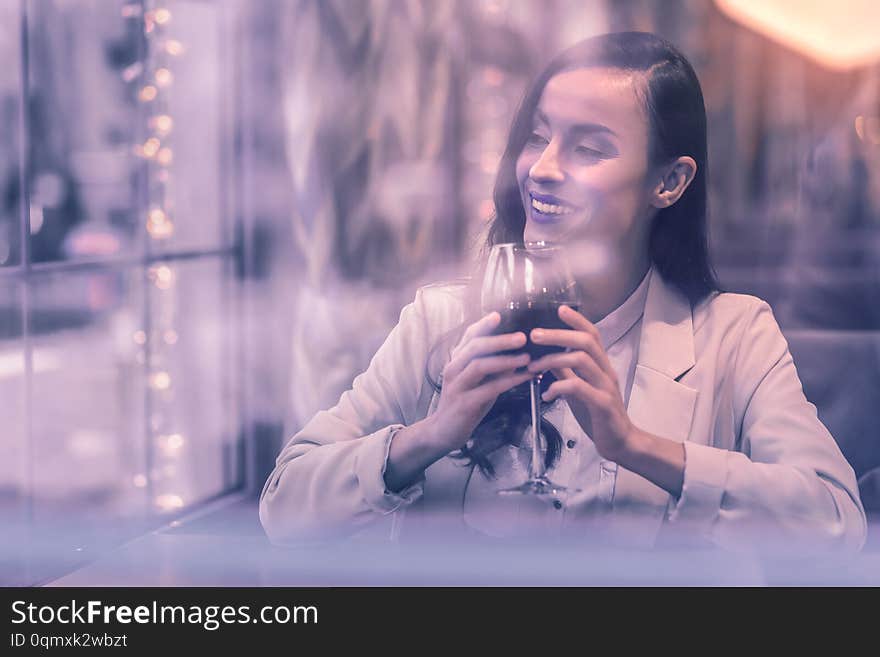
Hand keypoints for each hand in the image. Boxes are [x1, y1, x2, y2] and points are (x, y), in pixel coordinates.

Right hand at [430, 312, 532, 451]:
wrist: (443, 431)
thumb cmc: (465, 403)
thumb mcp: (478, 382)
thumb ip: (492, 368)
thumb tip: (518, 354)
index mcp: (457, 361)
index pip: (468, 336)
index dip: (483, 325)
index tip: (499, 315)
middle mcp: (454, 369)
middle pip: (475, 347)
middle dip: (500, 341)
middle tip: (522, 337)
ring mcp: (457, 386)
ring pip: (480, 366)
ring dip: (505, 360)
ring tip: (526, 357)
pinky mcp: (465, 403)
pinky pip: (489, 388)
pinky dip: (509, 381)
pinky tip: (524, 378)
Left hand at [526, 304, 634, 461]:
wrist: (620, 443)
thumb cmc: (597, 414)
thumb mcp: (578, 389)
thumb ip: (565, 372)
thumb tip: (547, 356)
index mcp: (600, 365)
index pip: (592, 335)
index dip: (577, 320)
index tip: (559, 309)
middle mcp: (605, 371)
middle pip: (586, 342)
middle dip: (558, 335)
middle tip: (534, 335)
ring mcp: (606, 387)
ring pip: (582, 360)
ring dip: (553, 360)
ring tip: (533, 367)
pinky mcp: (603, 404)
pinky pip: (580, 388)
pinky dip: (559, 387)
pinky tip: (547, 394)